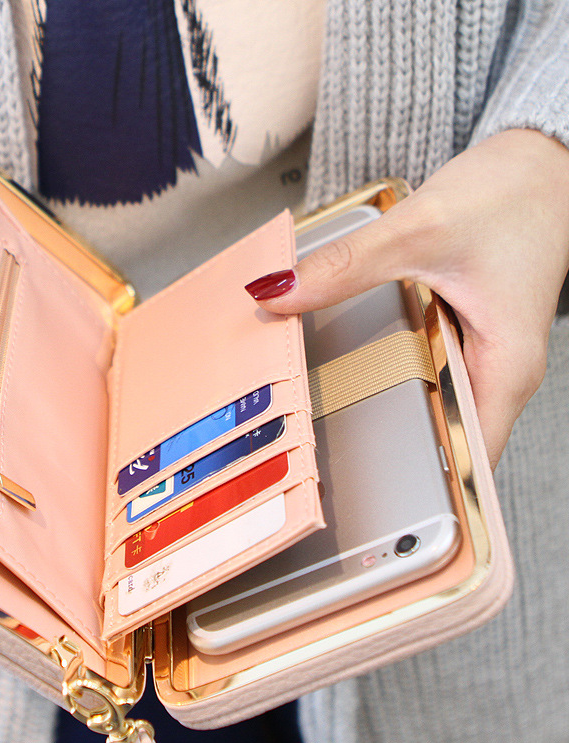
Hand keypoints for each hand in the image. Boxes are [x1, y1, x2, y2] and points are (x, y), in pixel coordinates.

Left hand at [246, 129, 568, 468]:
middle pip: (446, 439)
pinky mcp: (464, 334)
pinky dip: (392, 375)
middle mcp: (498, 371)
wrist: (542, 162)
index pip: (471, 459)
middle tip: (325, 460)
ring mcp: (481, 355)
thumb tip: (278, 293)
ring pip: (434, 406)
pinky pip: (427, 372)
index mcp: (506, 366)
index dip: (426, 487)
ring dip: (388, 413)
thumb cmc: (513, 195)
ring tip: (328, 422)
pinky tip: (353, 369)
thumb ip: (344, 267)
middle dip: (391, 454)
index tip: (371, 501)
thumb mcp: (419, 231)